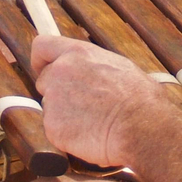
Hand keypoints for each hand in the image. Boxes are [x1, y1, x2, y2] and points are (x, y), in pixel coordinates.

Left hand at [30, 36, 163, 167]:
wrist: (140, 128)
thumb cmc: (140, 100)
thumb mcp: (121, 68)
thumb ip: (97, 67)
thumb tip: (99, 75)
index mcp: (78, 54)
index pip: (42, 46)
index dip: (41, 60)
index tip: (44, 69)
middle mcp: (60, 72)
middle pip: (45, 81)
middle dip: (59, 93)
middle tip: (82, 106)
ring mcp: (53, 100)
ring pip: (51, 108)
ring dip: (65, 115)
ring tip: (93, 123)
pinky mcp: (52, 126)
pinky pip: (54, 130)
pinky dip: (67, 136)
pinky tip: (89, 136)